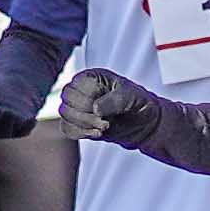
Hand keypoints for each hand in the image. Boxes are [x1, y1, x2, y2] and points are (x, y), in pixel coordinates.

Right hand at [54, 65, 170, 146]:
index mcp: (92, 76)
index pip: (76, 85)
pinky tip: (97, 133)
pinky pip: (66, 128)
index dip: (89, 98)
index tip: (109, 106)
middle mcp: (82, 89)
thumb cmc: (138, 102)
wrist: (143, 122)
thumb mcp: (130, 97)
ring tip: (105, 127)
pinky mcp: (78, 123)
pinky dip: (80, 133)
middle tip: (106, 121)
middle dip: (86, 113)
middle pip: (67, 100)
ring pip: (65, 114)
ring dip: (84, 124)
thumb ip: (114, 100)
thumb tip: (95, 109)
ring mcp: (78, 106)